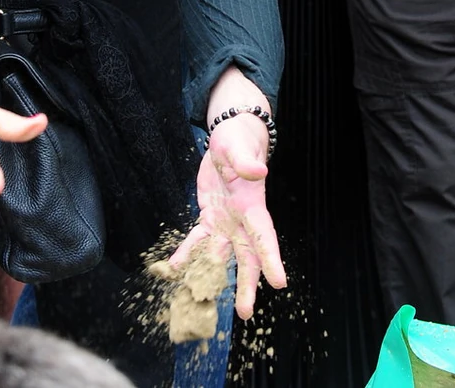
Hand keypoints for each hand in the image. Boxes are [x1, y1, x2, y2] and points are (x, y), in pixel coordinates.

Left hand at [167, 115, 284, 318]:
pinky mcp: (209, 219)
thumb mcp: (238, 147)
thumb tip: (259, 171)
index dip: (271, 258)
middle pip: (247, 257)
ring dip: (216, 279)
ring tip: (207, 303)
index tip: (279, 282)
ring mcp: (225, 222)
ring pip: (222, 257)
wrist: (229, 141)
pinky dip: (187, 255)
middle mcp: (241, 221)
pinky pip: (198, 241)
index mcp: (252, 205)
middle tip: (246, 313)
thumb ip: (246, 162)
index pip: (264, 235)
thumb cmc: (238, 142)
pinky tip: (175, 270)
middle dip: (248, 285)